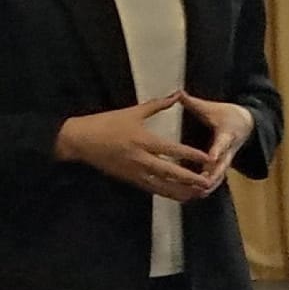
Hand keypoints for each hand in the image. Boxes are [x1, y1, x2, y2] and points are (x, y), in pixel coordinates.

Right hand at [54, 93, 210, 199]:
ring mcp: (135, 172)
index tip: (208, 159)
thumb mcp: (132, 112)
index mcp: (143, 140)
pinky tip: (178, 196)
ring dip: (180, 191)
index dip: (191, 155)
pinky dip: (165, 193)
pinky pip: (151, 188)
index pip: (172, 150)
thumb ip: (158, 105)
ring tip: (197, 195)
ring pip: (161, 185)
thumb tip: (177, 94)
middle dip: (190, 179)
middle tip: (208, 183)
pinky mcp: (129, 179)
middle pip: (170, 172)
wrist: (81, 141)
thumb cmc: (106, 123)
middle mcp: (141, 159)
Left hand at [181, 92, 254, 192]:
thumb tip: (178, 92)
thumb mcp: (212, 108)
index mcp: (226, 134)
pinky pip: (214, 180)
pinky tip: (190, 196)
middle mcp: (228, 151)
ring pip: (218, 177)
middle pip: (221, 166)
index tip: (211, 158)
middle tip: (201, 185)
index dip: (216, 151)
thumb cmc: (226, 115)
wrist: (246, 124)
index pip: (222, 144)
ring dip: (207, 187)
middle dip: (212, 177)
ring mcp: (225, 161)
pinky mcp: (221, 168)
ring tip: (194, 195)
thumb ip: (193, 103)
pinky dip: (204, 188)